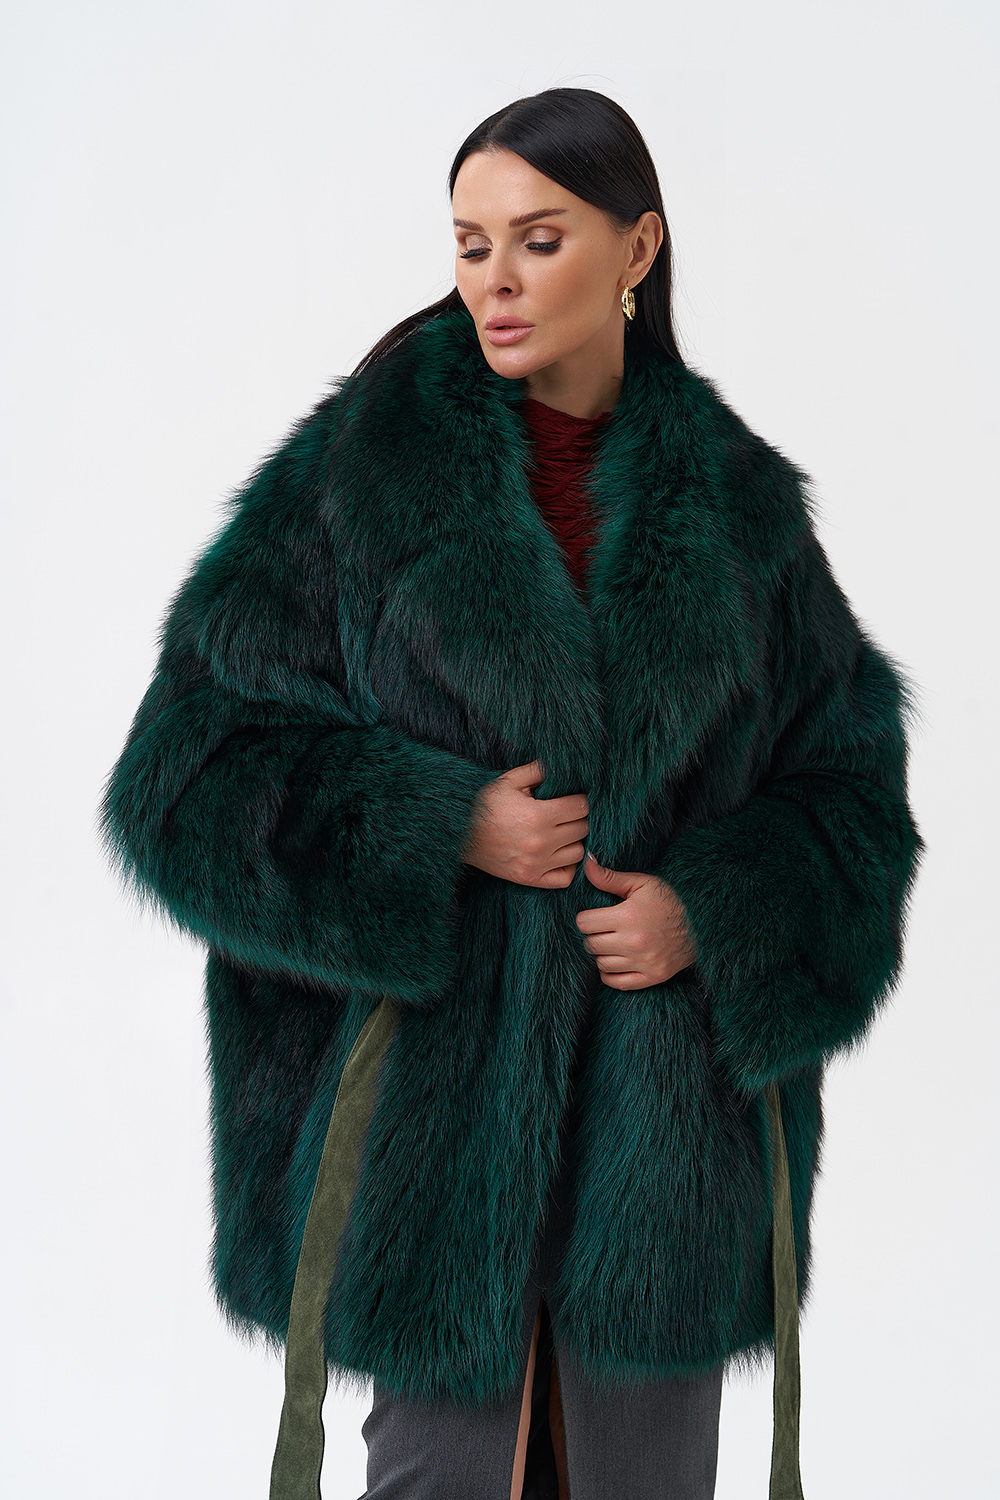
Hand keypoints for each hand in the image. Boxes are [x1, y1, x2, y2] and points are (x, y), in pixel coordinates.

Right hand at [462, 760, 589, 888]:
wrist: (458, 835)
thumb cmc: (483, 806)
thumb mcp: (507, 782)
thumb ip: (536, 771)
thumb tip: (559, 765)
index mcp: (538, 816)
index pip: (580, 806)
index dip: (579, 799)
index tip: (572, 797)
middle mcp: (541, 842)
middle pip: (582, 828)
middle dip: (578, 818)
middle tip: (567, 813)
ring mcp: (536, 864)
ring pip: (578, 852)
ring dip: (574, 841)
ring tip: (562, 832)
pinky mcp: (530, 879)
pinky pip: (566, 878)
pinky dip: (567, 866)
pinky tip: (558, 854)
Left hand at [576, 853, 696, 988]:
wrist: (703, 922)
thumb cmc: (669, 900)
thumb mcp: (641, 883)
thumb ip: (609, 877)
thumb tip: (587, 863)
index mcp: (628, 916)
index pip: (585, 923)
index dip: (587, 918)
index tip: (594, 916)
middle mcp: (634, 942)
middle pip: (591, 944)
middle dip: (593, 935)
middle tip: (604, 929)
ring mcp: (644, 962)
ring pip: (601, 964)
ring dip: (602, 954)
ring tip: (612, 943)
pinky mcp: (653, 976)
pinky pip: (617, 982)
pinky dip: (610, 974)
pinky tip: (615, 961)